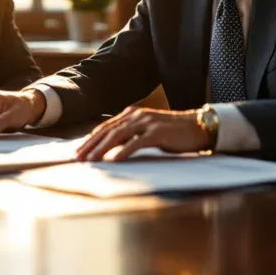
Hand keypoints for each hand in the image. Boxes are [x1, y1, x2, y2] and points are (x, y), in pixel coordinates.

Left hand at [75, 106, 207, 160]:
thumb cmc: (172, 132)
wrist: (197, 127)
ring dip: (102, 148)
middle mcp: (137, 116)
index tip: (79, 151)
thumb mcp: (147, 131)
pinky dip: (124, 151)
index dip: (91, 139)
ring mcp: (147, 123)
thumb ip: (130, 135)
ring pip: (118, 135)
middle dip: (91, 145)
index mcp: (133, 114)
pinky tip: (115, 160)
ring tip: (91, 160)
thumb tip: (111, 147)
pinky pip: (136, 143)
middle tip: (78, 158)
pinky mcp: (157, 133)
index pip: (106, 127)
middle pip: (108, 130)